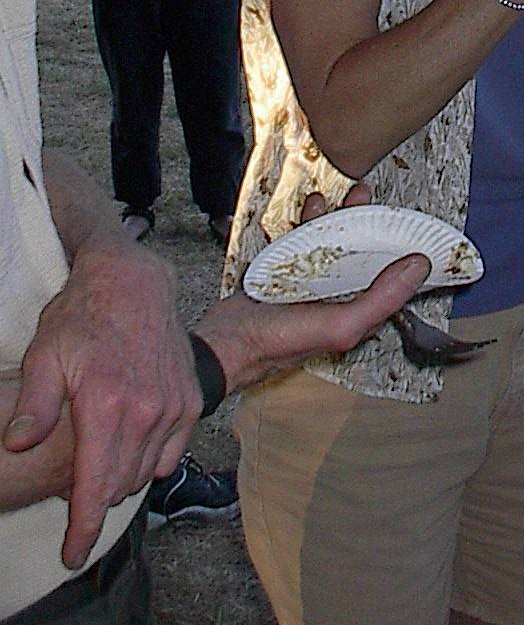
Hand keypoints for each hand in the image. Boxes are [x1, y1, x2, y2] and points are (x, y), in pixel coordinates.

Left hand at [4, 240, 197, 569]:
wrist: (133, 283)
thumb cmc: (83, 317)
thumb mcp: (45, 355)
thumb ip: (34, 405)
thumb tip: (17, 443)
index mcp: (107, 406)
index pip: (95, 489)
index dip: (82, 530)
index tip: (72, 555)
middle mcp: (146, 412)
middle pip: (117, 487)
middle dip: (94, 497)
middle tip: (74, 480)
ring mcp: (173, 406)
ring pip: (144, 474)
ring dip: (120, 478)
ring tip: (100, 455)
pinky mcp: (190, 400)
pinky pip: (170, 455)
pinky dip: (149, 461)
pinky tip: (130, 443)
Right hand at [194, 184, 428, 392]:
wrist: (223, 342)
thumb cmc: (279, 343)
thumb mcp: (342, 324)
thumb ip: (382, 298)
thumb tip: (418, 268)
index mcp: (354, 314)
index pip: (387, 279)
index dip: (399, 250)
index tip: (406, 221)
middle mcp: (334, 299)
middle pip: (360, 255)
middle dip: (367, 224)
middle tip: (367, 198)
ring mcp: (308, 284)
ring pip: (331, 244)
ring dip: (338, 218)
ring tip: (344, 197)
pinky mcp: (284, 273)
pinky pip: (301, 241)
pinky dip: (307, 222)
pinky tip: (311, 207)